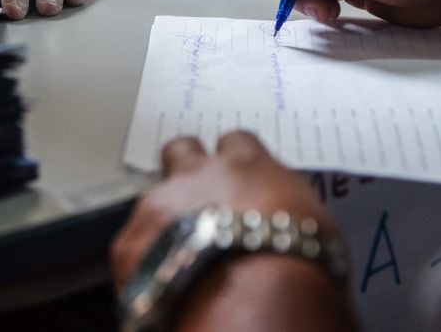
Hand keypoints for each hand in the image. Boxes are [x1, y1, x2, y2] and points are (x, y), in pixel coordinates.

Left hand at [112, 132, 357, 331]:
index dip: (234, 159)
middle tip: (197, 196)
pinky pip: (131, 243)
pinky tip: (163, 274)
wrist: (256, 299)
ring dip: (165, 216)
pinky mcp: (130, 245)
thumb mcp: (310, 222)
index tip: (238, 176)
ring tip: (180, 248)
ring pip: (152, 196)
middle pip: (181, 149)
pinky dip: (145, 257)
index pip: (236, 141)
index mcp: (246, 165)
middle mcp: (197, 175)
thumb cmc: (297, 267)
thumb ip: (285, 205)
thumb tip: (285, 215)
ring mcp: (158, 206)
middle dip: (186, 168)